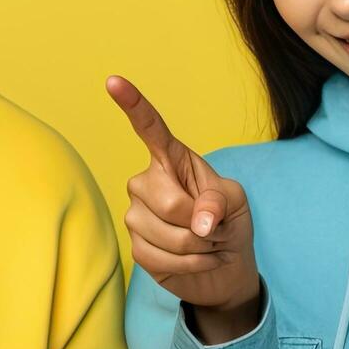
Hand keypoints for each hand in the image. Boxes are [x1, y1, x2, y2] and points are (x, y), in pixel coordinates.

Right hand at [107, 76, 262, 338]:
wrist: (225, 267)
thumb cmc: (229, 224)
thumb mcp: (235, 203)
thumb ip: (217, 203)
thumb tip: (199, 223)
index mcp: (172, 160)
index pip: (149, 129)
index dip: (132, 105)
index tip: (113, 81)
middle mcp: (147, 182)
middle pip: (166, 201)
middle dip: (198, 222)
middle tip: (214, 229)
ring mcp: (137, 214)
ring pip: (165, 234)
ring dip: (198, 247)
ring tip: (207, 245)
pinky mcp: (136, 246)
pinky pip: (161, 257)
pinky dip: (191, 264)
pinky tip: (198, 260)